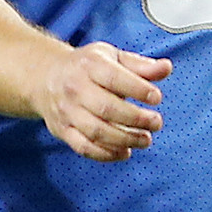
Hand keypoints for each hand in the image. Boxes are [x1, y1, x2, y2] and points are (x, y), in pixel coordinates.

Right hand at [32, 40, 169, 160]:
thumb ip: (140, 65)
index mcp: (89, 65)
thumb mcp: (112, 57)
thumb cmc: (86, 67)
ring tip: (145, 139)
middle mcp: (75, 88)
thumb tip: (166, 68)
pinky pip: (84, 147)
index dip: (138, 89)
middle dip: (136, 119)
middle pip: (107, 109)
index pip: (115, 78)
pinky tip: (125, 151)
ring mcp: (67, 112)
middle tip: (156, 123)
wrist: (46, 77)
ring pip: (97, 132)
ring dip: (125, 139)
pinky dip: (107, 154)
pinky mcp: (63, 130)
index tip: (156, 98)